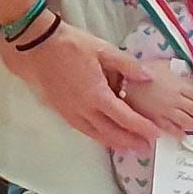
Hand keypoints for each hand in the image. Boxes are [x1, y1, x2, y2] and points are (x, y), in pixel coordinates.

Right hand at [0, 15, 158, 151]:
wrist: (37, 47)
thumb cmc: (71, 45)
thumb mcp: (103, 49)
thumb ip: (127, 65)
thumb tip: (148, 77)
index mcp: (97, 95)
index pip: (125, 118)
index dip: (141, 127)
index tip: (155, 133)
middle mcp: (84, 109)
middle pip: (112, 133)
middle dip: (130, 142)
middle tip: (145, 148)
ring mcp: (71, 112)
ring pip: (97, 135)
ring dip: (115, 143)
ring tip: (128, 148)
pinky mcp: (62, 111)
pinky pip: (84, 130)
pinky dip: (97, 137)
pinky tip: (103, 136)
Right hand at [123, 59, 192, 135]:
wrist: (124, 85)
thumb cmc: (140, 73)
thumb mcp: (161, 64)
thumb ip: (174, 68)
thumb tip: (182, 70)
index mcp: (179, 86)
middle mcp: (177, 101)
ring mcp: (168, 113)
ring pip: (189, 123)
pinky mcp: (158, 122)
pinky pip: (173, 131)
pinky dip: (180, 134)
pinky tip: (182, 134)